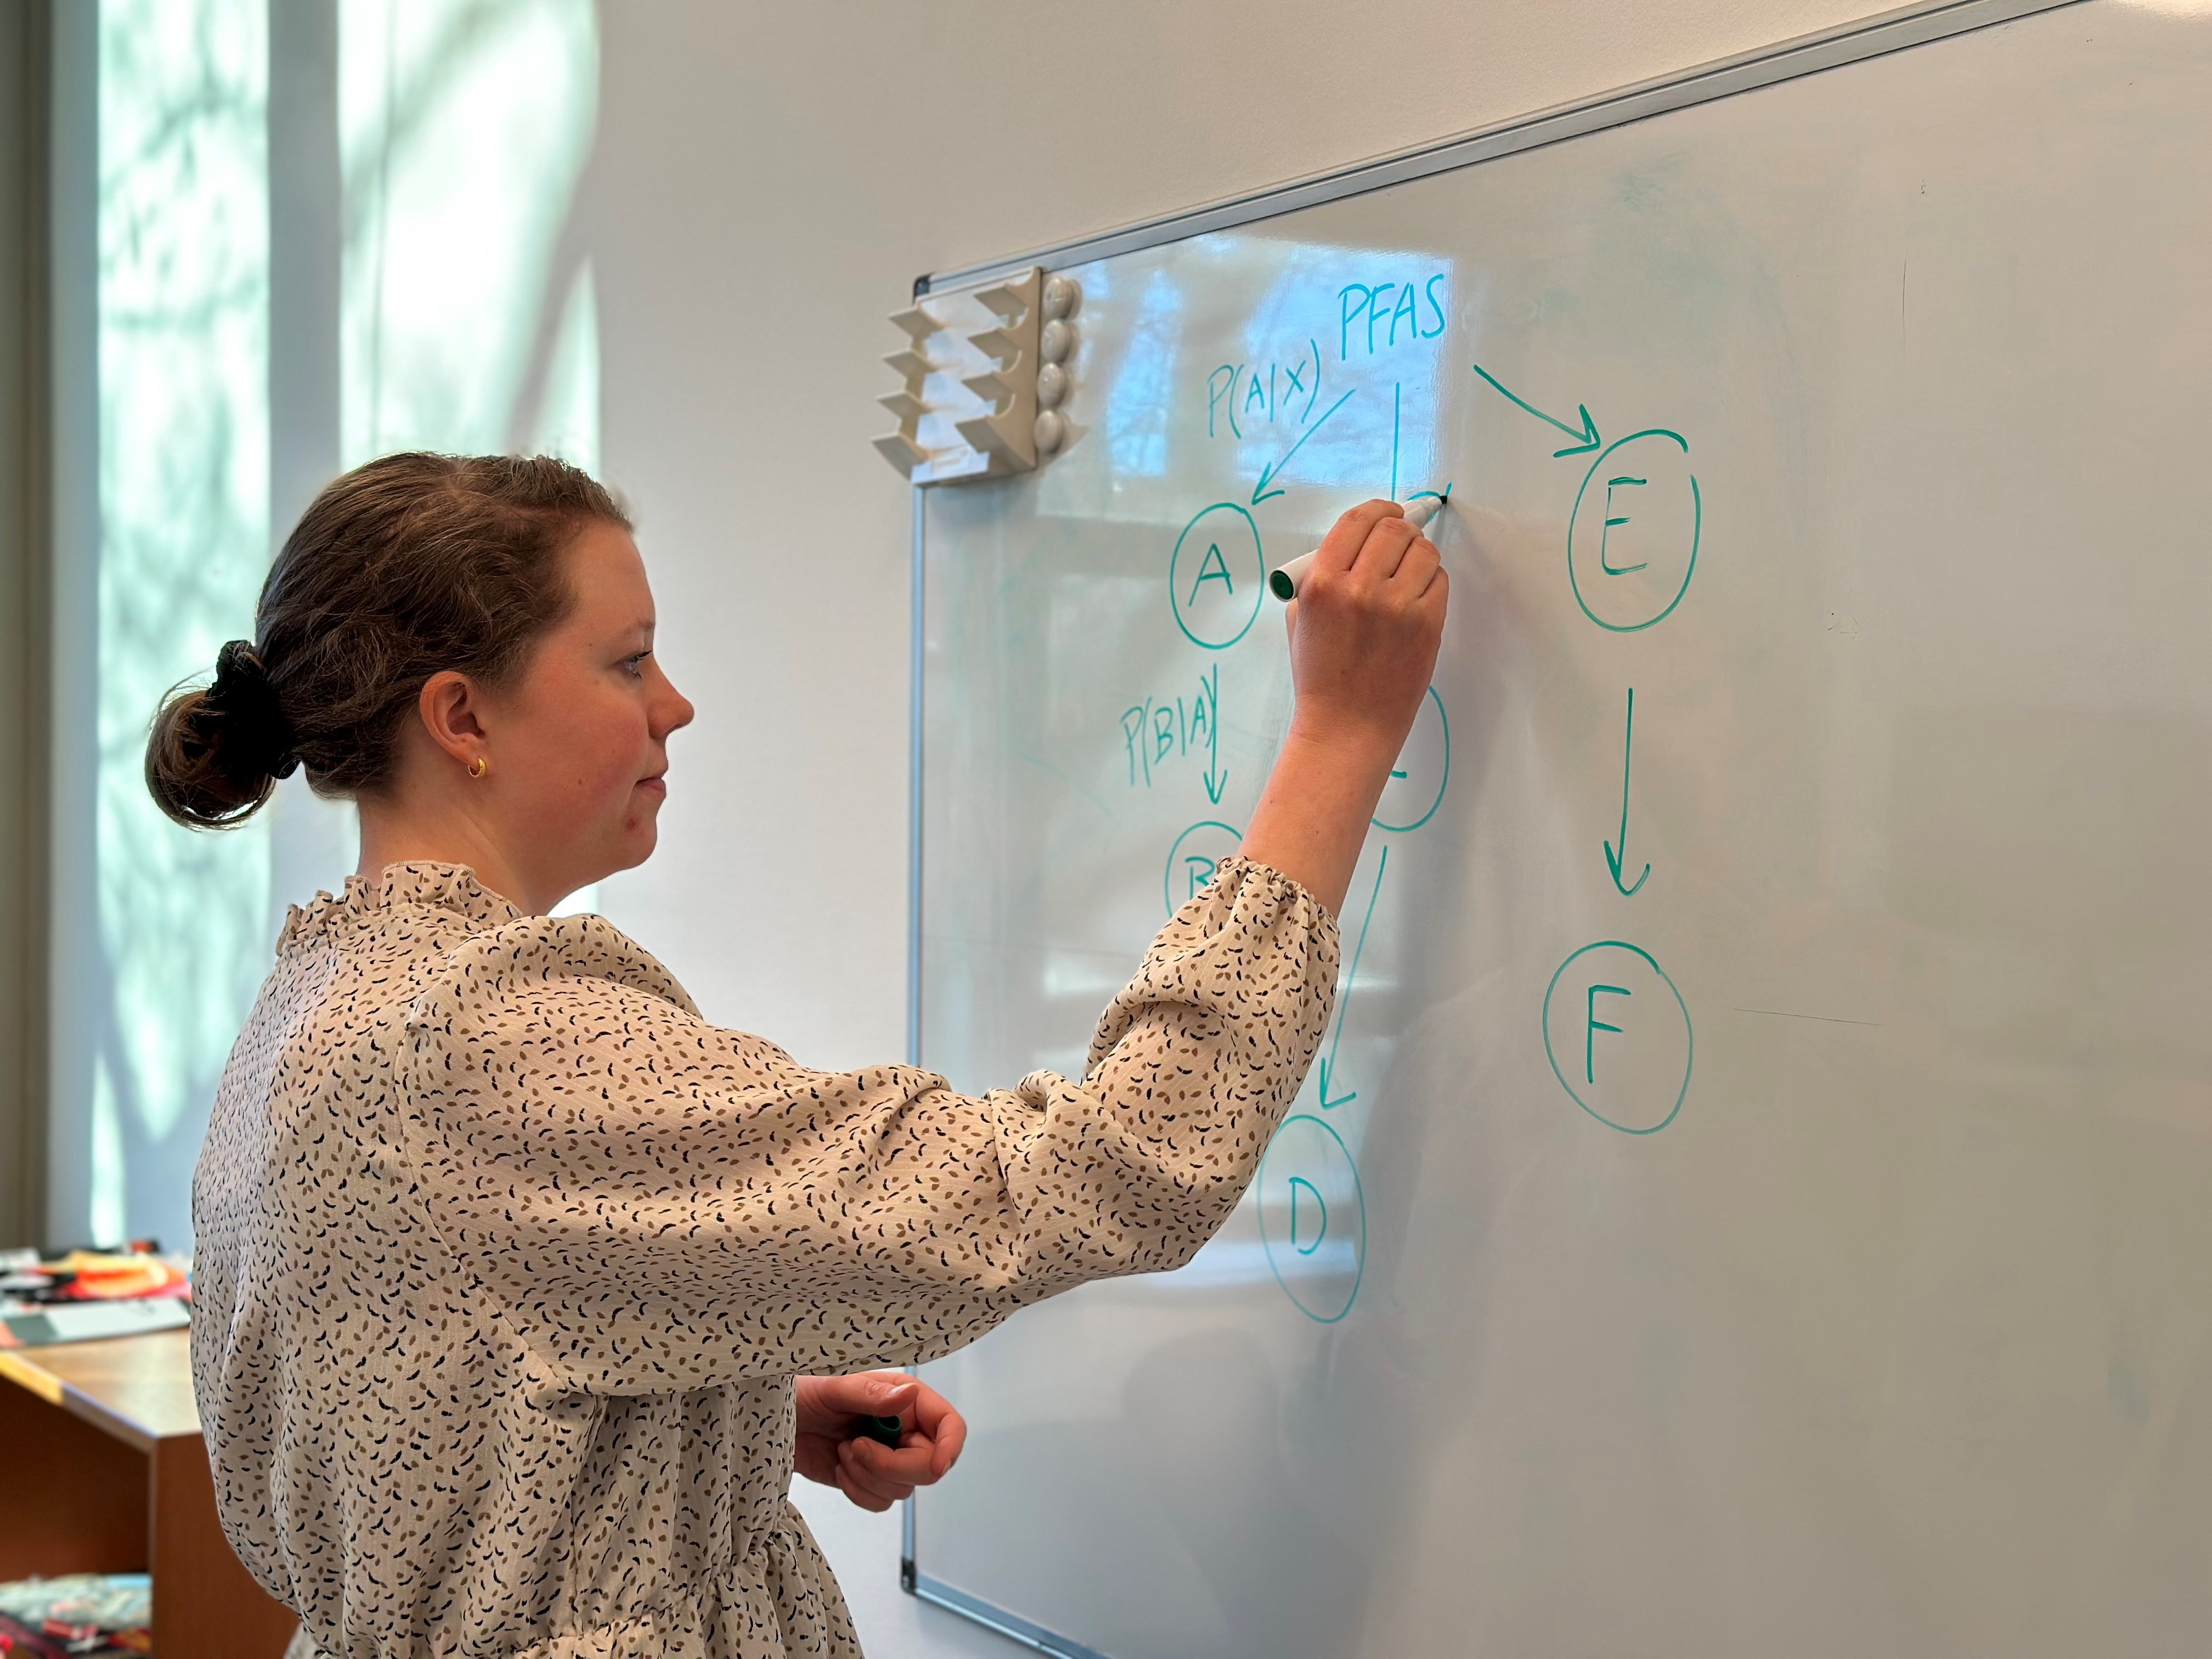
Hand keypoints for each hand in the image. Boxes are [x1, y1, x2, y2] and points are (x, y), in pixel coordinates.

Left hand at [793, 1371, 967, 1512]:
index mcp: (906, 1400)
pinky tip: (839, 1468)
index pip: (949, 1425)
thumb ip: (872, 1395)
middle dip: (890, 1466)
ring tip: (842, 1451)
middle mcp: (905, 1430)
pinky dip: (858, 1491)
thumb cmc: (804, 1395)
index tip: (935, 1466)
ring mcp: (890, 1458)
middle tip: (855, 1446)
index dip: (950, 1447)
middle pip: (929, 1466)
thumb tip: (910, 1395)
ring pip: (903, 1488)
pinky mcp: (871, 1480)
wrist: (778, 1424)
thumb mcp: (835, 1389)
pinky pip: (882, 1502)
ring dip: (867, 1476)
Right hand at [1240, 500, 1448, 913]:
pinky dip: (1431, 584)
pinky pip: (1439, 581)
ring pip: (1423, 552)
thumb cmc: (1321, 676)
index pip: (1356, 521)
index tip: (1387, 510)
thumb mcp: (1301, 619)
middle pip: (1394, 529)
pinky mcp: (1426, 625)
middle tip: (1400, 541)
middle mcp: (1359, 589)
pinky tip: (1417, 600)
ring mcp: (1396, 607)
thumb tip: (1359, 543)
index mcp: (1321, 583)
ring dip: (1419, 555)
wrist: (1346, 727)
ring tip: (1408, 574)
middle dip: (1401, 529)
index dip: (1377, 508)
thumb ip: (1323, 576)